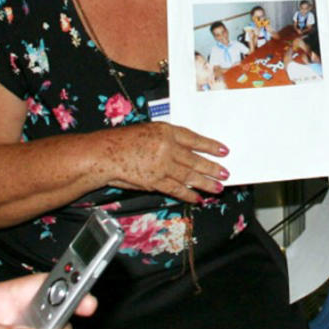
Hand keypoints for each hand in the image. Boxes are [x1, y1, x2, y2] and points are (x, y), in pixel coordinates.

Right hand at [99, 122, 229, 202]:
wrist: (102, 154)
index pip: (194, 139)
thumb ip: (167, 140)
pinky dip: (188, 194)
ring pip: (189, 175)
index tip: (223, 150)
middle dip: (212, 167)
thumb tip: (186, 151)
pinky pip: (175, 189)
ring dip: (205, 183)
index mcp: (166, 131)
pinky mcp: (154, 181)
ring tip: (218, 188)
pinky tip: (197, 197)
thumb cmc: (122, 142)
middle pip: (195, 159)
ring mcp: (161, 165)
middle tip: (226, 173)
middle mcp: (167, 147)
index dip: (210, 145)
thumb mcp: (148, 131)